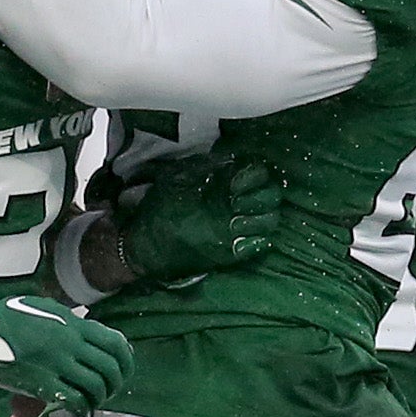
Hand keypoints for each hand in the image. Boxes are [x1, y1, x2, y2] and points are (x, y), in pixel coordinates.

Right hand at [0, 289, 131, 408]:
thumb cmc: (3, 320)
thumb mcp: (41, 308)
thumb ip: (67, 319)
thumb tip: (86, 328)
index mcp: (71, 324)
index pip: (115, 343)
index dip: (126, 360)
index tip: (124, 369)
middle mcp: (69, 344)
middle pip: (110, 368)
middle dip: (115, 383)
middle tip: (109, 390)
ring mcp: (57, 365)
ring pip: (95, 387)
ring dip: (99, 397)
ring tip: (93, 401)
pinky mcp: (42, 385)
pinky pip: (74, 401)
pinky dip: (82, 410)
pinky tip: (79, 412)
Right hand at [103, 156, 293, 287]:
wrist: (146, 246)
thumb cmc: (159, 208)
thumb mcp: (177, 176)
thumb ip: (205, 167)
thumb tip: (229, 160)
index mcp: (217, 189)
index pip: (255, 174)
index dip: (258, 172)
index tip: (252, 173)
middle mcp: (229, 211)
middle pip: (269, 198)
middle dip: (269, 192)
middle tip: (261, 192)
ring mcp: (232, 235)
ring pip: (269, 222)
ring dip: (267, 214)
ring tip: (258, 212)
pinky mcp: (230, 256)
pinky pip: (260, 245)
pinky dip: (262, 236)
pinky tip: (253, 231)